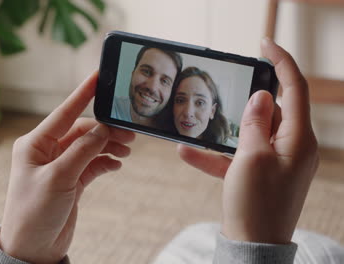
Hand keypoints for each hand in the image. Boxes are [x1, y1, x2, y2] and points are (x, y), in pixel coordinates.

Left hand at [0, 72, 134, 263]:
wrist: (33, 248)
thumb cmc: (34, 213)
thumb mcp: (58, 178)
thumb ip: (82, 151)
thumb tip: (103, 128)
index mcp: (35, 144)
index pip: (64, 112)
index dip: (83, 93)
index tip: (100, 76)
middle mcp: (47, 151)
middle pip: (82, 130)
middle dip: (105, 130)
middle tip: (128, 133)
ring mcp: (60, 165)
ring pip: (90, 146)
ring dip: (108, 145)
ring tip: (126, 150)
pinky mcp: (72, 180)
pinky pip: (93, 163)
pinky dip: (106, 161)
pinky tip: (116, 164)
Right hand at [177, 39, 318, 243]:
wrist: (252, 247)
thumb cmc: (257, 204)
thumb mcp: (252, 158)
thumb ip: (255, 123)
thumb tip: (261, 96)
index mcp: (298, 139)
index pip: (295, 89)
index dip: (281, 62)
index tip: (264, 44)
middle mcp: (292, 147)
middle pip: (273, 110)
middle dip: (249, 98)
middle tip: (231, 85)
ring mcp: (276, 162)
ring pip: (252, 132)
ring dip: (227, 128)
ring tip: (203, 120)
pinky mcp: (259, 175)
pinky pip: (238, 156)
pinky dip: (217, 153)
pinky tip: (186, 152)